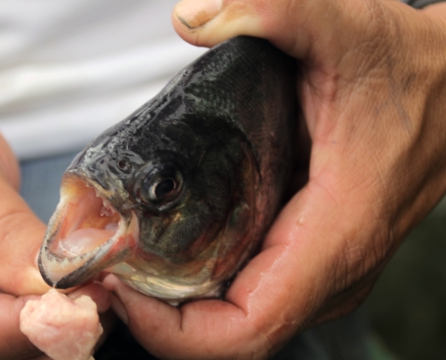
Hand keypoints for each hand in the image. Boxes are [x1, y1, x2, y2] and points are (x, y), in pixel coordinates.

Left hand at [104, 0, 445, 357]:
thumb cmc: (407, 70)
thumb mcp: (343, 27)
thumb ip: (273, 10)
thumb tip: (192, 17)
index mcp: (334, 235)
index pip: (245, 330)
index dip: (171, 330)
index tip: (121, 287)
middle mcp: (329, 271)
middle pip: (227, 337)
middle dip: (156, 316)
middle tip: (106, 266)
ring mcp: (321, 270)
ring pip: (236, 323)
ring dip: (173, 305)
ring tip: (125, 258)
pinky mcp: (313, 258)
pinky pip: (248, 296)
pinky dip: (200, 289)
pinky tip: (166, 249)